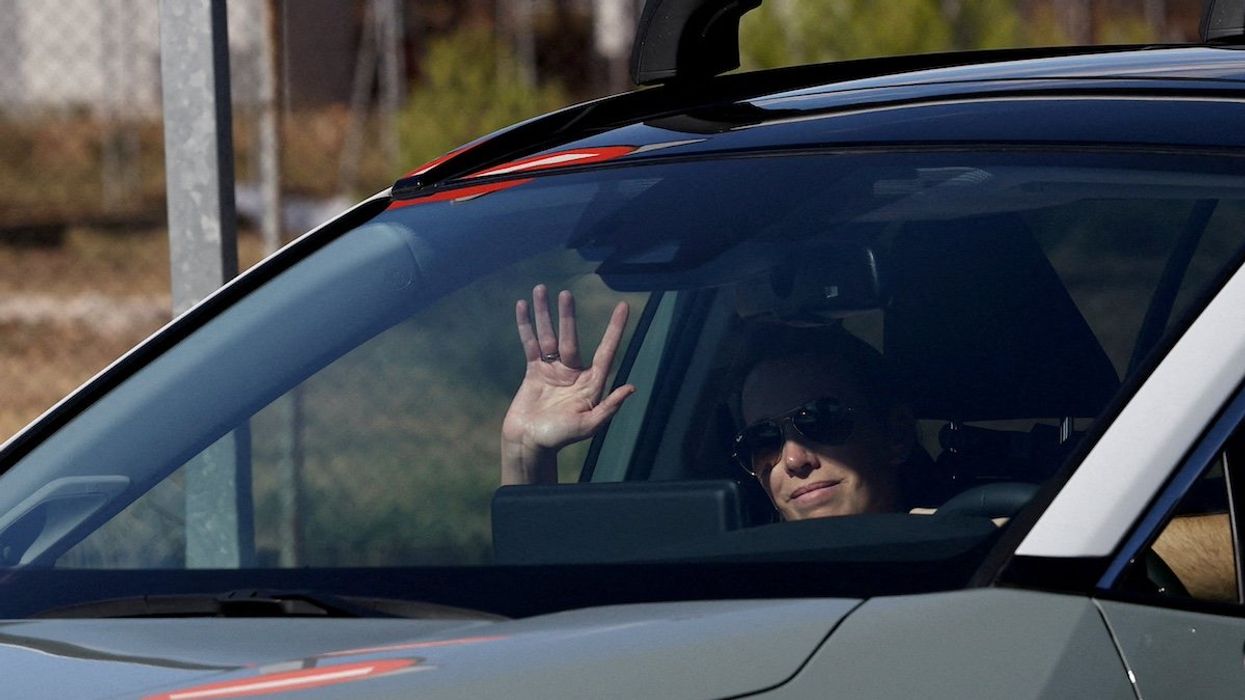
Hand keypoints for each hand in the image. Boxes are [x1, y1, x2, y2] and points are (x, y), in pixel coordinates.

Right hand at [500, 284, 634, 484]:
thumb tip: (631, 388)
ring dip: (544, 314)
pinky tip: (524, 306)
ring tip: (541, 288)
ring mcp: (553, 370)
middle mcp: (574, 373)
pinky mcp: (534, 371)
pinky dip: (526, 326)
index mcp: (591, 383)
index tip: (623, 306)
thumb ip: (608, 407)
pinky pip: (531, 344)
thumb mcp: (588, 426)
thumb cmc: (560, 439)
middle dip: (568, 315)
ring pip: (549, 335)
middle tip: (566, 294)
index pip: (606, 351)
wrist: (528, 443)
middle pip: (571, 337)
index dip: (615, 329)